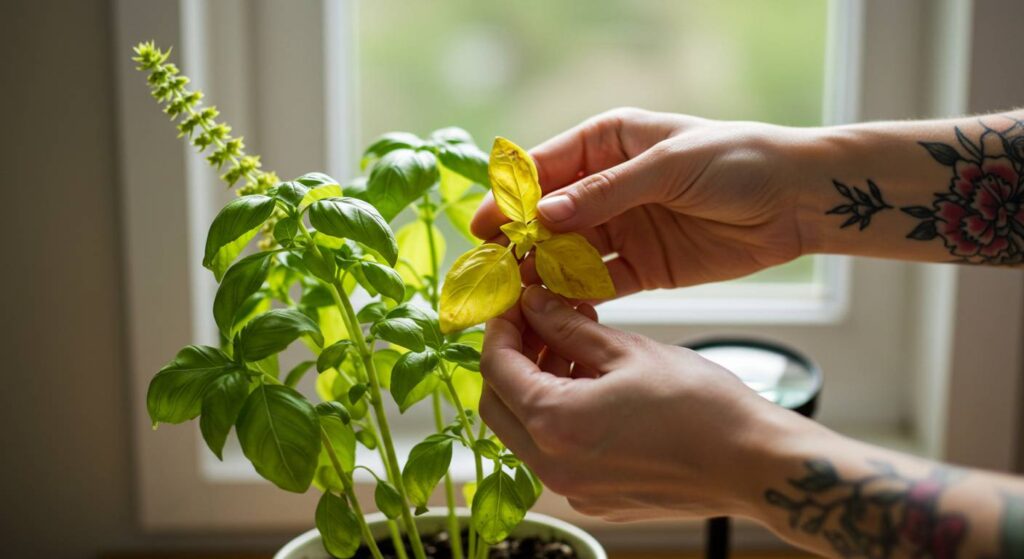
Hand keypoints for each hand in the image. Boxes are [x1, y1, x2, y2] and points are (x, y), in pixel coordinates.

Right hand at [471, 108, 817, 294]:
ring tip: (512, 300)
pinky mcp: (644, 267)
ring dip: (541, 275)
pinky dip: (576, 298)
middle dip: (518, 244)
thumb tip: (542, 216)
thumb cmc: (738, 160)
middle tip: (489, 275)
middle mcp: (607, 187)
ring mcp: (624, 229)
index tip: (480, 228)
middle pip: (548, 218)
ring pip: (567, 254)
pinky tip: (553, 312)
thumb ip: (605, 193)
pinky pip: (599, 284)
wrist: (798, 199)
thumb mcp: (668, 166)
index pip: (544, 170)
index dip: (508, 199)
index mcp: (607, 144)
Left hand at [479, 285, 800, 520]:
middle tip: (540, 322)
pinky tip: (593, 382)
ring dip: (538, 384)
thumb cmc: (701, 407)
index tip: (515, 303)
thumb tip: (533, 303)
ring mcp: (574, 489)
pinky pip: (557, 451)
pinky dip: (561, 413)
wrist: (753, 464)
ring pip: (527, 429)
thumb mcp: (628, 351)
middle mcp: (553, 467)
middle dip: (512, 358)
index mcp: (555, 424)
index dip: (500, 328)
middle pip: (499, 405)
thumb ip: (568, 328)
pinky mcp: (596, 498)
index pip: (496, 369)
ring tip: (576, 345)